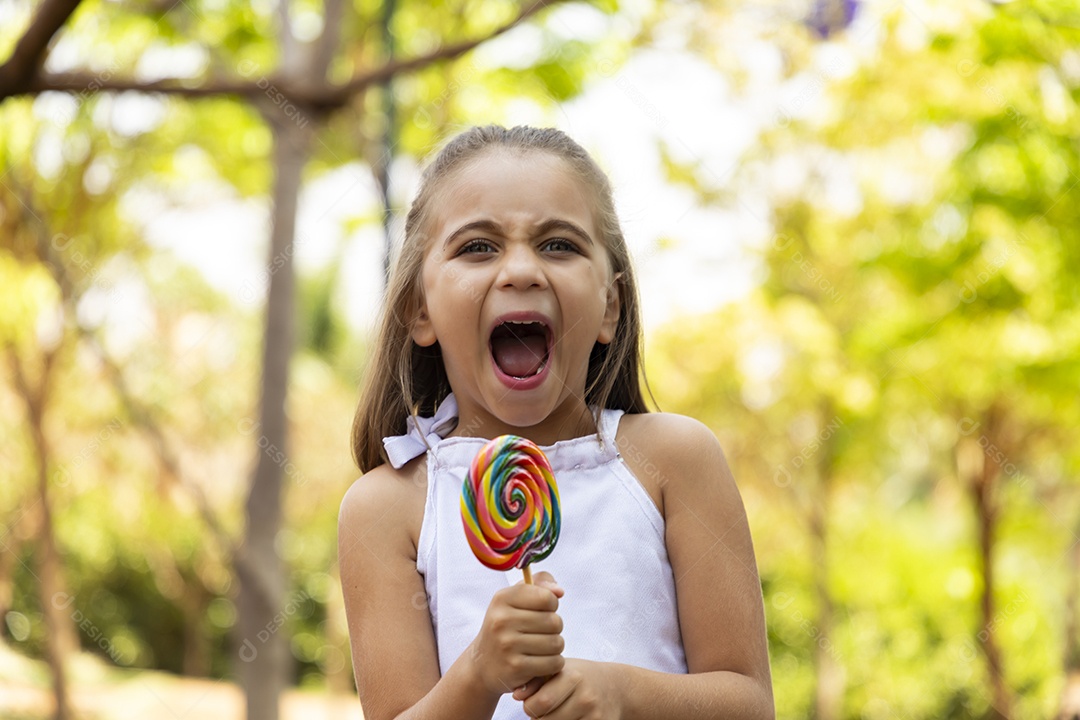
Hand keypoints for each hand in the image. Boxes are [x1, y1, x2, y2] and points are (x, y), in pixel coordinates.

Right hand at [466, 571, 565, 696]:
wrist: (482, 664)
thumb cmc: (506, 625)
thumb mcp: (515, 599)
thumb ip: (540, 584)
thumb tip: (559, 591)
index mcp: (502, 599)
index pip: (546, 598)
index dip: (551, 605)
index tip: (542, 611)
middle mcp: (502, 620)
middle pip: (554, 622)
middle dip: (554, 628)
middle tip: (541, 632)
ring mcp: (507, 645)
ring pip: (557, 643)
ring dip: (555, 647)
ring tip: (541, 646)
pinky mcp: (516, 667)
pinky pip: (553, 663)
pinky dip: (553, 663)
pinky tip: (541, 662)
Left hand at [512, 658, 624, 718]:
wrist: (617, 688)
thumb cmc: (580, 677)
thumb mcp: (559, 670)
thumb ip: (536, 680)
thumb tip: (516, 695)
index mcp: (572, 677)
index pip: (538, 703)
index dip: (530, 705)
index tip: (534, 700)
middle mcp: (585, 696)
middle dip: (538, 718)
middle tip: (542, 710)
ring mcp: (594, 715)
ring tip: (556, 712)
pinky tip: (568, 717)